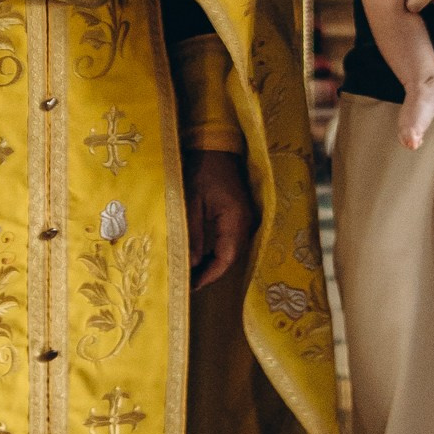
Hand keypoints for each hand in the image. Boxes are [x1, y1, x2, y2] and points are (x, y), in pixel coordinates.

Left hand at [185, 152, 254, 287]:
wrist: (216, 147)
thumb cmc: (201, 170)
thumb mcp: (191, 201)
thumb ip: (193, 234)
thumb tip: (192, 264)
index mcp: (235, 219)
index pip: (227, 257)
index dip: (211, 275)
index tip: (192, 286)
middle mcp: (245, 222)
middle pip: (231, 257)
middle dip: (211, 273)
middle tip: (188, 284)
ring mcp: (245, 219)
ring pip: (232, 251)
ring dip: (214, 264)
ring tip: (193, 275)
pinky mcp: (240, 216)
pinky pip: (231, 241)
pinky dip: (218, 253)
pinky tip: (202, 258)